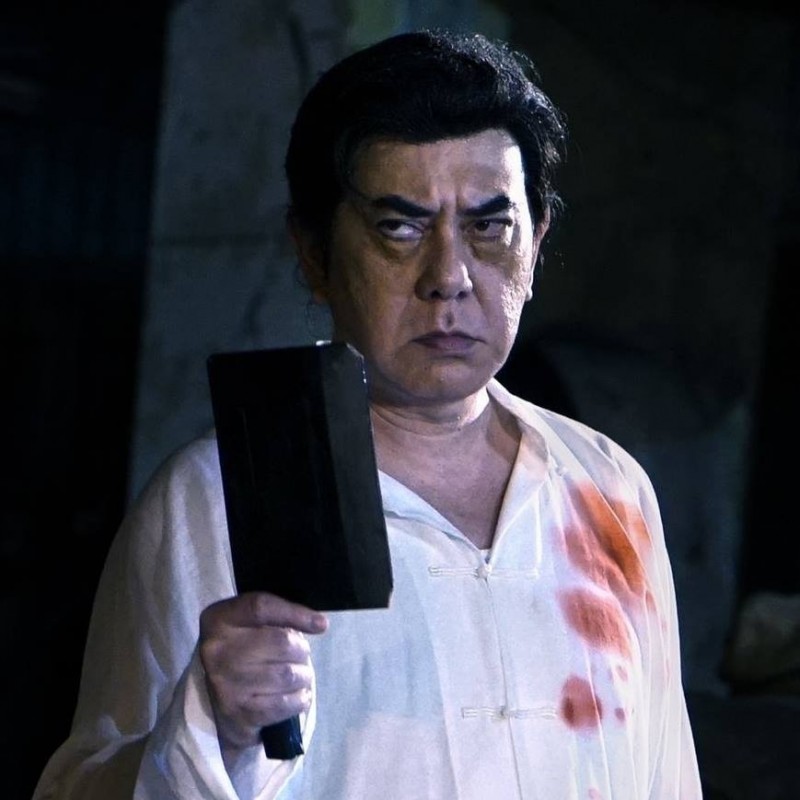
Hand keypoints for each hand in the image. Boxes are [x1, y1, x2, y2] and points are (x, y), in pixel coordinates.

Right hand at [199, 592, 327, 753]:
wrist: (213, 699)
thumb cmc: (240, 650)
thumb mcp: (248, 623)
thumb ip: (278, 616)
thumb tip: (320, 623)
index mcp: (218, 619)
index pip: (261, 607)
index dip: (295, 613)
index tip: (321, 624)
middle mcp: (217, 651)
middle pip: (282, 642)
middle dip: (301, 650)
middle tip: (300, 656)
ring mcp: (225, 684)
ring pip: (287, 674)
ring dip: (303, 676)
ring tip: (300, 675)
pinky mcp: (238, 713)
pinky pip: (284, 704)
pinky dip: (299, 699)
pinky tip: (299, 695)